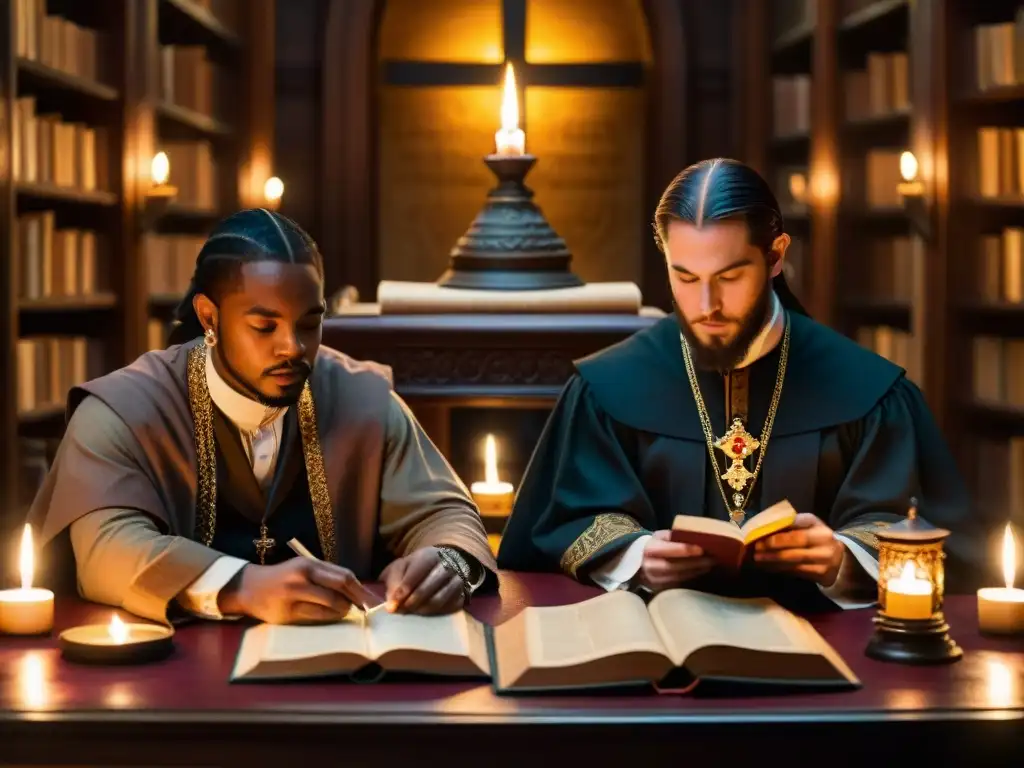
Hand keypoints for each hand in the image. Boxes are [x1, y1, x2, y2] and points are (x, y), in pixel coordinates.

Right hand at [220, 557, 377, 624]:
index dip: (358, 588)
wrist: (250, 588)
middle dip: (355, 600)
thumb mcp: (302, 568)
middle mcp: (301, 578)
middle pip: (339, 588)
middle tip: (363, 608)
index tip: (368, 597)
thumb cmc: (282, 577)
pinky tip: (332, 616)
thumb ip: (325, 575)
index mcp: (308, 565)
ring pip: (329, 605)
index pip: (342, 575)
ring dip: (342, 610)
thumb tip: (355, 588)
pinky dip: (329, 617)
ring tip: (346, 611)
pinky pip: (316, 617)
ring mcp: (294, 596)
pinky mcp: (287, 614)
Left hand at [381, 547, 465, 614]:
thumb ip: (393, 581)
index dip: (403, 591)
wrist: (442, 564)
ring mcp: (457, 581)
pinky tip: (424, 611)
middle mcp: (447, 566)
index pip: (416, 573)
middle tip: (401, 610)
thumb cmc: (416, 567)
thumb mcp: (401, 567)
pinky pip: (449, 608)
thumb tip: (391, 603)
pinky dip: (434, 613)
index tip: (392, 605)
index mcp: (429, 556)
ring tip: (411, 611)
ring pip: (439, 600)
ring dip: (422, 609)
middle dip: (411, 602)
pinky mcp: (462, 595)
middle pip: (429, 588)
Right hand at [635, 530, 716, 592]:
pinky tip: (701, 573)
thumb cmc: (651, 546)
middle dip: (696, 563)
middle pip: (675, 566)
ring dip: (696, 571)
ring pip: (678, 577)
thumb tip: (695, 537)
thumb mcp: (658, 537)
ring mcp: (652, 580)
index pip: (668, 550)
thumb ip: (673, 536)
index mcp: (648, 549)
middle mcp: (649, 566)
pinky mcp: (657, 589)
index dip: (685, 550)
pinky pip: (677, 584)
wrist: (633, 563)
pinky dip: (691, 578)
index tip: (702, 549)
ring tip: (710, 565)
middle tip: (713, 559)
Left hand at [753, 513, 844, 585]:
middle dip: (774, 544)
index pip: (799, 522)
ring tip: (757, 559)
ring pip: (795, 559)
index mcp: (817, 524)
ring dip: (773, 559)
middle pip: (797, 540)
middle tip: (756, 547)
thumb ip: (790, 525)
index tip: (762, 530)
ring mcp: (825, 558)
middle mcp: (824, 539)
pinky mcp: (821, 574)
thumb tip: (763, 526)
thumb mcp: (807, 527)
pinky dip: (779, 569)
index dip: (781, 525)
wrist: (840, 561)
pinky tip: (767, 567)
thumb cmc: (815, 539)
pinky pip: (796, 571)